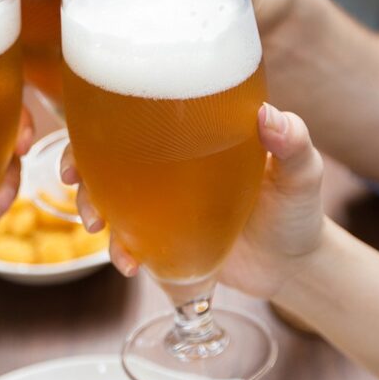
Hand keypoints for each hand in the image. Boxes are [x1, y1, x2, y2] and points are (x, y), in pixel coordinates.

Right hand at [63, 104, 326, 299]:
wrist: (294, 268)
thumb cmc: (298, 210)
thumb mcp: (302, 175)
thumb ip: (292, 144)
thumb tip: (269, 116)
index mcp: (198, 132)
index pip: (144, 111)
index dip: (105, 114)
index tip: (86, 126)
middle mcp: (172, 162)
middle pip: (110, 153)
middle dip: (82, 165)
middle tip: (75, 184)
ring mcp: (163, 202)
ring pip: (110, 196)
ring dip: (93, 208)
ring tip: (100, 231)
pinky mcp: (163, 238)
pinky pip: (128, 237)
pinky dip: (119, 249)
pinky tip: (129, 264)